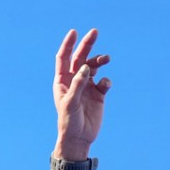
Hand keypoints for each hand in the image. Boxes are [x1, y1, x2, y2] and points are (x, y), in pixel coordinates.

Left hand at [52, 29, 111, 159]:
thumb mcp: (71, 103)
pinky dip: (106, 80)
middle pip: (80, 58)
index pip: (64, 58)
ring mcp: (87, 86)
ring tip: (106, 58)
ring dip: (100, 60)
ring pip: (94, 66)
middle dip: (87, 45)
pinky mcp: (99, 94)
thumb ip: (78, 84)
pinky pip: (104, 81)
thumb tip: (86, 67)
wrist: (79, 138)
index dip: (68, 45)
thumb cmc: (69, 121)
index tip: (74, 32)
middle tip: (95, 32)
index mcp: (63, 81)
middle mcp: (75, 81)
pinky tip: (105, 85)